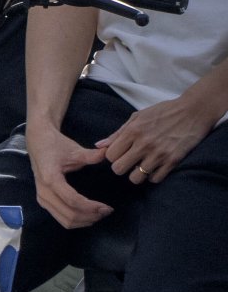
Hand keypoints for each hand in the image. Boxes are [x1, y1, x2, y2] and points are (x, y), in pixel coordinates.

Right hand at [28, 127, 114, 228]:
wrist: (37, 142)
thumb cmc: (55, 145)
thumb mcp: (74, 149)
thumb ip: (91, 155)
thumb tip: (108, 153)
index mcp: (50, 178)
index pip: (72, 200)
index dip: (91, 207)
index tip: (107, 207)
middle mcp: (44, 191)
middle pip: (69, 214)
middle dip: (90, 216)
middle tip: (107, 211)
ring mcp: (42, 198)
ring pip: (65, 220)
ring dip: (84, 221)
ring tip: (99, 214)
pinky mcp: (43, 201)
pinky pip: (61, 218)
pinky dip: (76, 220)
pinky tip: (88, 215)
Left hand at [96, 97, 223, 186]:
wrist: (193, 112)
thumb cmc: (163, 112)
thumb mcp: (138, 116)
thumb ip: (118, 133)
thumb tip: (98, 146)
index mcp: (133, 131)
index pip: (110, 155)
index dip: (113, 156)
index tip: (120, 153)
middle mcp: (144, 144)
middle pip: (119, 169)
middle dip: (122, 167)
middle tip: (129, 161)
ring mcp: (159, 154)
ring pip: (136, 178)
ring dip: (137, 174)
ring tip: (142, 165)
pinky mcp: (173, 161)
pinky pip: (155, 179)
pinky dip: (153, 176)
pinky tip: (155, 167)